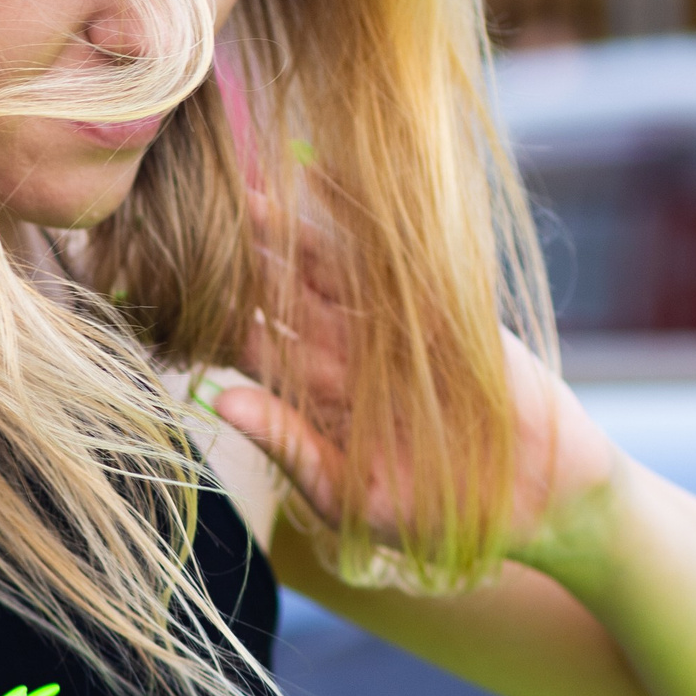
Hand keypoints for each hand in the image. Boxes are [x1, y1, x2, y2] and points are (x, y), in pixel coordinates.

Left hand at [202, 193, 617, 551]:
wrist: (538, 505)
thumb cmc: (437, 516)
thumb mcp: (353, 497)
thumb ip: (292, 448)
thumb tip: (218, 403)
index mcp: (314, 396)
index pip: (249, 345)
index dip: (207, 315)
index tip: (156, 283)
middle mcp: (342, 351)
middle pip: (278, 294)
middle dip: (236, 258)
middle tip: (183, 215)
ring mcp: (389, 324)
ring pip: (325, 267)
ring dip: (286, 230)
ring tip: (242, 192)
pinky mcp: (441, 307)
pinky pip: (392, 256)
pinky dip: (360, 219)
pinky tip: (323, 179)